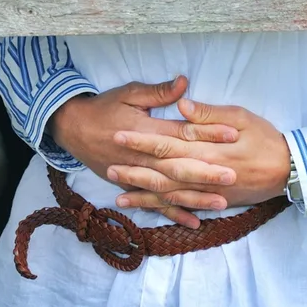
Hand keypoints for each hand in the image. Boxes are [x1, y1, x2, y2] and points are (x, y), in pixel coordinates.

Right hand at [48, 77, 239, 226]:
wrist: (74, 128)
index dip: (207, 133)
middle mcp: (144, 158)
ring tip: (222, 203)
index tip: (232, 134)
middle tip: (232, 175)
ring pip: (170, 190)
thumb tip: (183, 83)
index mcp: (147, 132)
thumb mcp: (130, 92)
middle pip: (179, 166)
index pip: (182, 133)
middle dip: (206, 172)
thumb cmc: (104, 107)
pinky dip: (174, 213)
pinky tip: (194, 223)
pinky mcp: (133, 186)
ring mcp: (138, 175)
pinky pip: (156, 204)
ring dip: (195, 197)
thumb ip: (158, 92)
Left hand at [107, 96, 290, 215]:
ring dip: (143, 194)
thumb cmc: (267, 139)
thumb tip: (183, 107)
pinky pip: (185, 208)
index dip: (141, 141)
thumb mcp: (241, 117)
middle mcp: (203, 174)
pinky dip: (165, 211)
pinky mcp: (214, 202)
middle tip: (108, 166)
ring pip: (169, 194)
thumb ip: (210, 115)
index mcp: (207, 150)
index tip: (119, 135)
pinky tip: (149, 211)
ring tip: (118, 193)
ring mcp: (208, 192)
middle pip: (161, 172)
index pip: (167, 144)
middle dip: (134, 169)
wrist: (290, 170)